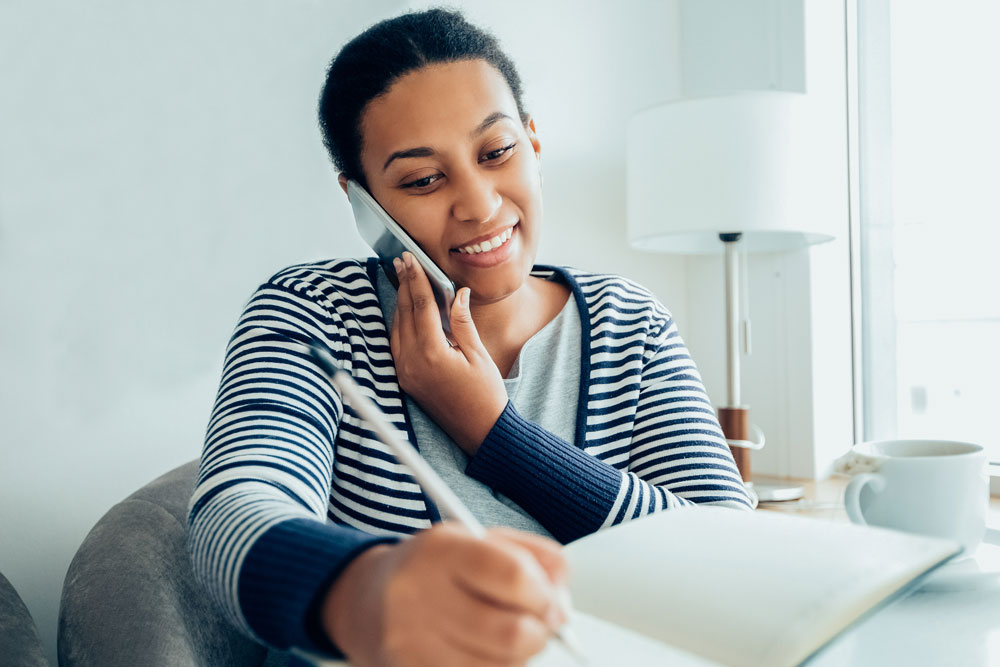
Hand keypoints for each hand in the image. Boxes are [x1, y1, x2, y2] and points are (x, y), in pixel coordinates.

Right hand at [322, 523, 570, 666]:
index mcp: (439, 551)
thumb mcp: (477, 539)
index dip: (545, 595)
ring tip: (506, 635)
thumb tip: (562, 595)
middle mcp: (418, 597)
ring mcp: (410, 646)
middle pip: (512, 634)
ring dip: (519, 656)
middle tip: (539, 624)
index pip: (512, 576)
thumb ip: (531, 555)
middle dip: (539, 632)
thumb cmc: (432, 568)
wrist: (365, 601)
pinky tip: (483, 653)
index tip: (553, 602)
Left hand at [390, 252, 507, 453]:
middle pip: (403, 314)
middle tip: (402, 262)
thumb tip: (458, 293)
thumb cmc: (485, 395)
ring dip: (399, 303)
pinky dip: (400, 324)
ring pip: (396, 328)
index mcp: (431, 353)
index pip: (419, 306)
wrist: (481, 432)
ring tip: (404, 281)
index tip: (410, 259)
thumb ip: (463, 322)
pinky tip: (406, 312)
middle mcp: (412, 362)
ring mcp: (406, 373)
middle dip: (403, 285)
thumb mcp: (478, 354)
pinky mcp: (406, 380)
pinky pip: (397, 345)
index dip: (415, 279)